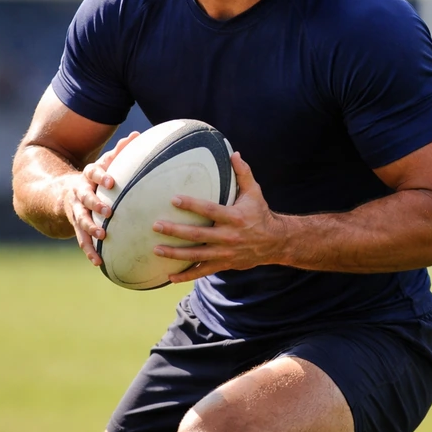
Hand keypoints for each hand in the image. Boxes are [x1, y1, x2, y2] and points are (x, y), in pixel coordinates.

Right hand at [64, 131, 139, 265]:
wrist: (60, 193)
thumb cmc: (94, 178)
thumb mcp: (103, 164)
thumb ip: (119, 152)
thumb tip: (136, 135)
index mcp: (87, 176)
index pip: (93, 172)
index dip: (101, 176)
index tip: (111, 182)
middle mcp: (79, 193)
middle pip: (85, 197)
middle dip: (95, 204)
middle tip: (108, 211)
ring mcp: (76, 211)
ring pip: (81, 220)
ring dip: (90, 228)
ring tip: (102, 235)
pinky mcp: (75, 226)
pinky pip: (81, 239)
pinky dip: (89, 250)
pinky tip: (98, 262)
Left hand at [152, 152, 288, 282]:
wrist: (275, 243)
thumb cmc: (260, 214)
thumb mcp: (255, 192)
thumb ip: (243, 174)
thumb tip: (234, 153)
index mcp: (235, 217)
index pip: (209, 210)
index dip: (191, 205)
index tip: (173, 199)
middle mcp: (229, 237)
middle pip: (198, 235)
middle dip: (175, 231)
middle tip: (156, 226)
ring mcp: (225, 253)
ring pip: (196, 255)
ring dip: (175, 254)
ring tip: (156, 249)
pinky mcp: (224, 264)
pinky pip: (202, 271)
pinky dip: (186, 276)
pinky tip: (170, 277)